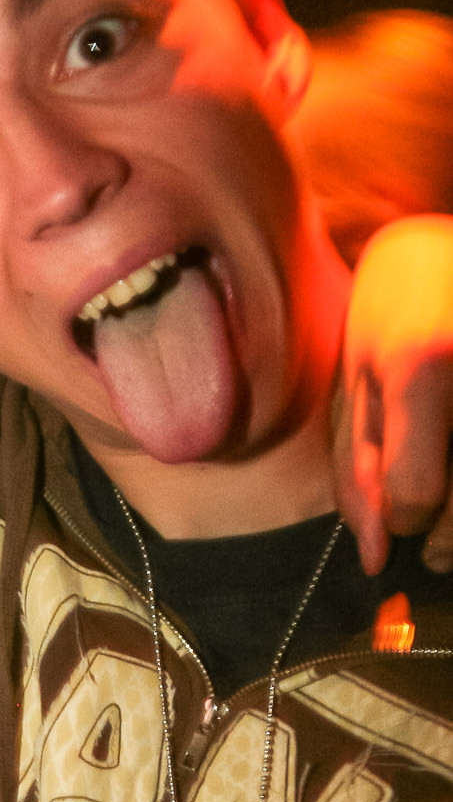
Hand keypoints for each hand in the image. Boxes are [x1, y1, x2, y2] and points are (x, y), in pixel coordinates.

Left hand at [339, 216, 452, 574]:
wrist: (452, 244)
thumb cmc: (399, 305)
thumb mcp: (358, 381)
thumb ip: (358, 471)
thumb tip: (375, 557)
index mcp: (422, 366)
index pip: (416, 492)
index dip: (405, 517)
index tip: (404, 510)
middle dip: (448, 541)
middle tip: (436, 549)